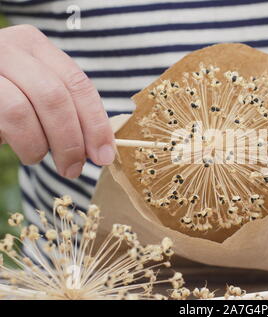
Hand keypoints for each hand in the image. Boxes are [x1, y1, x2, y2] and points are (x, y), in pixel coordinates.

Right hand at [0, 25, 113, 177]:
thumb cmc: (6, 98)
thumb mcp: (37, 94)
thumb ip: (67, 110)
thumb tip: (101, 149)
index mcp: (34, 44)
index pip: (78, 83)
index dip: (96, 123)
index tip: (105, 155)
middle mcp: (9, 48)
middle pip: (54, 97)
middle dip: (71, 140)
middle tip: (74, 169)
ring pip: (22, 111)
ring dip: (39, 145)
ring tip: (37, 158)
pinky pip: (2, 122)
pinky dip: (19, 143)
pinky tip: (22, 150)